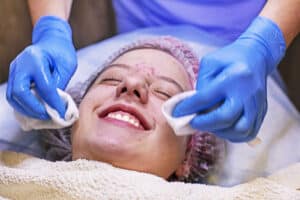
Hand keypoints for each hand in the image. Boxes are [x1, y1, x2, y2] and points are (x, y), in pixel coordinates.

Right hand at [6, 16, 76, 119]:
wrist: (51, 40)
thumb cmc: (61, 52)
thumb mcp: (67, 66)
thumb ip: (59, 84)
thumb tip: (55, 105)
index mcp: (36, 58)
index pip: (44, 86)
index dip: (53, 102)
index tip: (61, 112)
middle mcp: (21, 64)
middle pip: (19, 92)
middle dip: (34, 108)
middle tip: (48, 116)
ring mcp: (14, 70)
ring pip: (13, 96)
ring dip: (27, 109)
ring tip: (42, 116)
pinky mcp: (14, 76)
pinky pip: (14, 94)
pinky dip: (23, 105)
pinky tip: (36, 111)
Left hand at [173, 16, 285, 141]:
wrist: (257, 56)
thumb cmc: (229, 59)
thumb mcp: (210, 63)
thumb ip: (202, 84)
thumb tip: (194, 108)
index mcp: (233, 76)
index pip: (206, 97)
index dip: (188, 108)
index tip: (176, 113)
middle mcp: (247, 92)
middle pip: (225, 117)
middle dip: (204, 123)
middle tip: (192, 122)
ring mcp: (257, 104)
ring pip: (239, 129)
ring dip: (219, 131)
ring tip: (208, 125)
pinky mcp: (262, 111)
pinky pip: (248, 132)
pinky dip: (232, 135)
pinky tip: (222, 128)